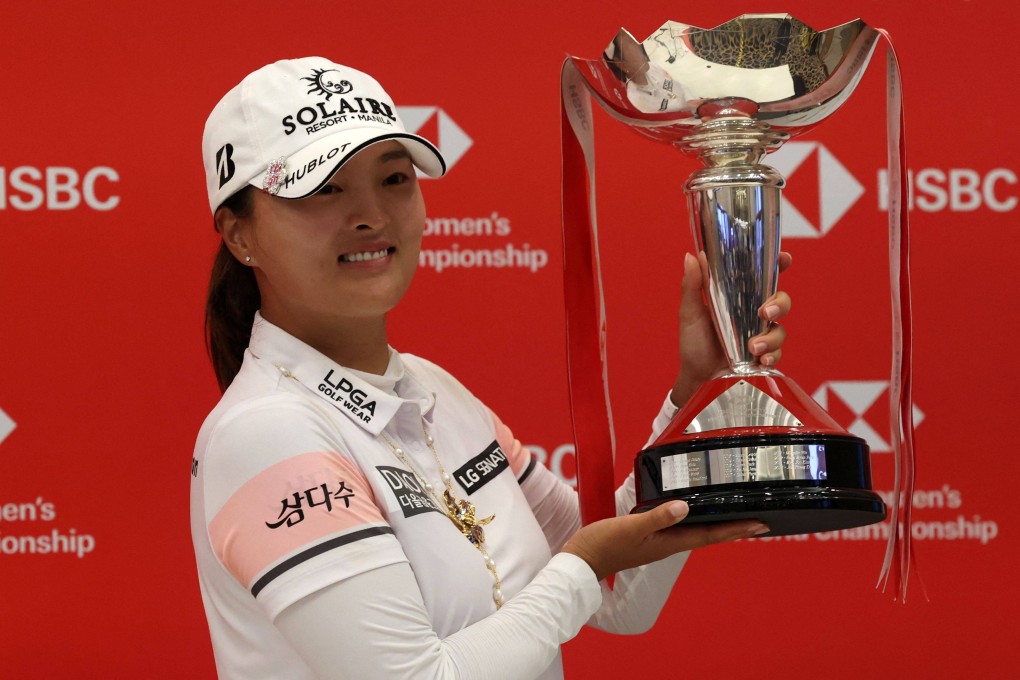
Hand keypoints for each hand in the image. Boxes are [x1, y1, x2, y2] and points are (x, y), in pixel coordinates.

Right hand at [560, 501, 767, 580]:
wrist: (580, 561)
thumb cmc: (604, 546)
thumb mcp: (630, 527)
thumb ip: (658, 517)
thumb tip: (685, 507)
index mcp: (668, 543)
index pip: (709, 535)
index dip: (735, 529)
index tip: (760, 524)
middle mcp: (668, 543)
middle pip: (708, 534)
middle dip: (733, 527)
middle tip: (758, 520)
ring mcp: (658, 541)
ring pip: (695, 530)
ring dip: (716, 523)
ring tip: (734, 514)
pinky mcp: (648, 535)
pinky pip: (679, 526)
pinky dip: (693, 518)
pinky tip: (693, 511)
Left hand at [671, 251, 792, 405]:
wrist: (696, 377)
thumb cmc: (693, 342)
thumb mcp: (690, 313)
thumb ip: (692, 286)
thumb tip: (691, 256)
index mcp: (738, 298)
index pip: (762, 277)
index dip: (777, 265)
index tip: (784, 259)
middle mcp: (752, 314)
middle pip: (780, 301)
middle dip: (780, 304)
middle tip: (765, 313)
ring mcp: (760, 335)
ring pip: (780, 329)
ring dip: (771, 338)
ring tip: (753, 348)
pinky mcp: (762, 355)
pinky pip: (778, 353)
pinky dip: (772, 356)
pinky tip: (761, 360)